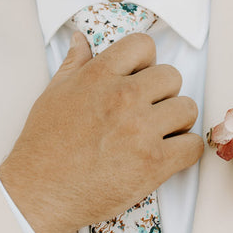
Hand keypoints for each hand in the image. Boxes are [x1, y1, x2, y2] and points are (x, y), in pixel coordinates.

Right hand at [0, 32, 203, 232]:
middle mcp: (123, 97)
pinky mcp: (154, 162)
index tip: (139, 79)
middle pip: (172, 77)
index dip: (146, 62)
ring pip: (187, 109)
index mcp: (99, 76)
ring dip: (177, 122)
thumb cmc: (44, 145)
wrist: (40, 192)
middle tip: (148, 112)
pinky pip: (193, 146)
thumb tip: (81, 40)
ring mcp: (141, 129)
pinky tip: (166, 156)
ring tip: (157, 135)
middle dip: (163, 94)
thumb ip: (74, 64)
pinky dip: (185, 151)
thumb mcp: (54, 93)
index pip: (143, 45)